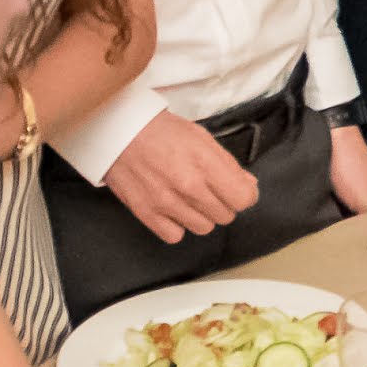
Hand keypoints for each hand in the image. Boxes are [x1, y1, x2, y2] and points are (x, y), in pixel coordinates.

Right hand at [101, 110, 260, 244]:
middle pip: (225, 215)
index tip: (237, 190)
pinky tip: (173, 208)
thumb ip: (227, 164)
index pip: (243, 199)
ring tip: (188, 197)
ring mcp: (166, 202)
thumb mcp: (201, 137)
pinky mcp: (147, 213)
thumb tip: (248, 185)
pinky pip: (175, 235)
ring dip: (201, 215)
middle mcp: (188, 186)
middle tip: (208, 189)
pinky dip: (177, 225)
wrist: (119, 132)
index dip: (244, 195)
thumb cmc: (159, 131)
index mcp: (205, 163)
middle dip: (222, 203)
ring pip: (203, 227)